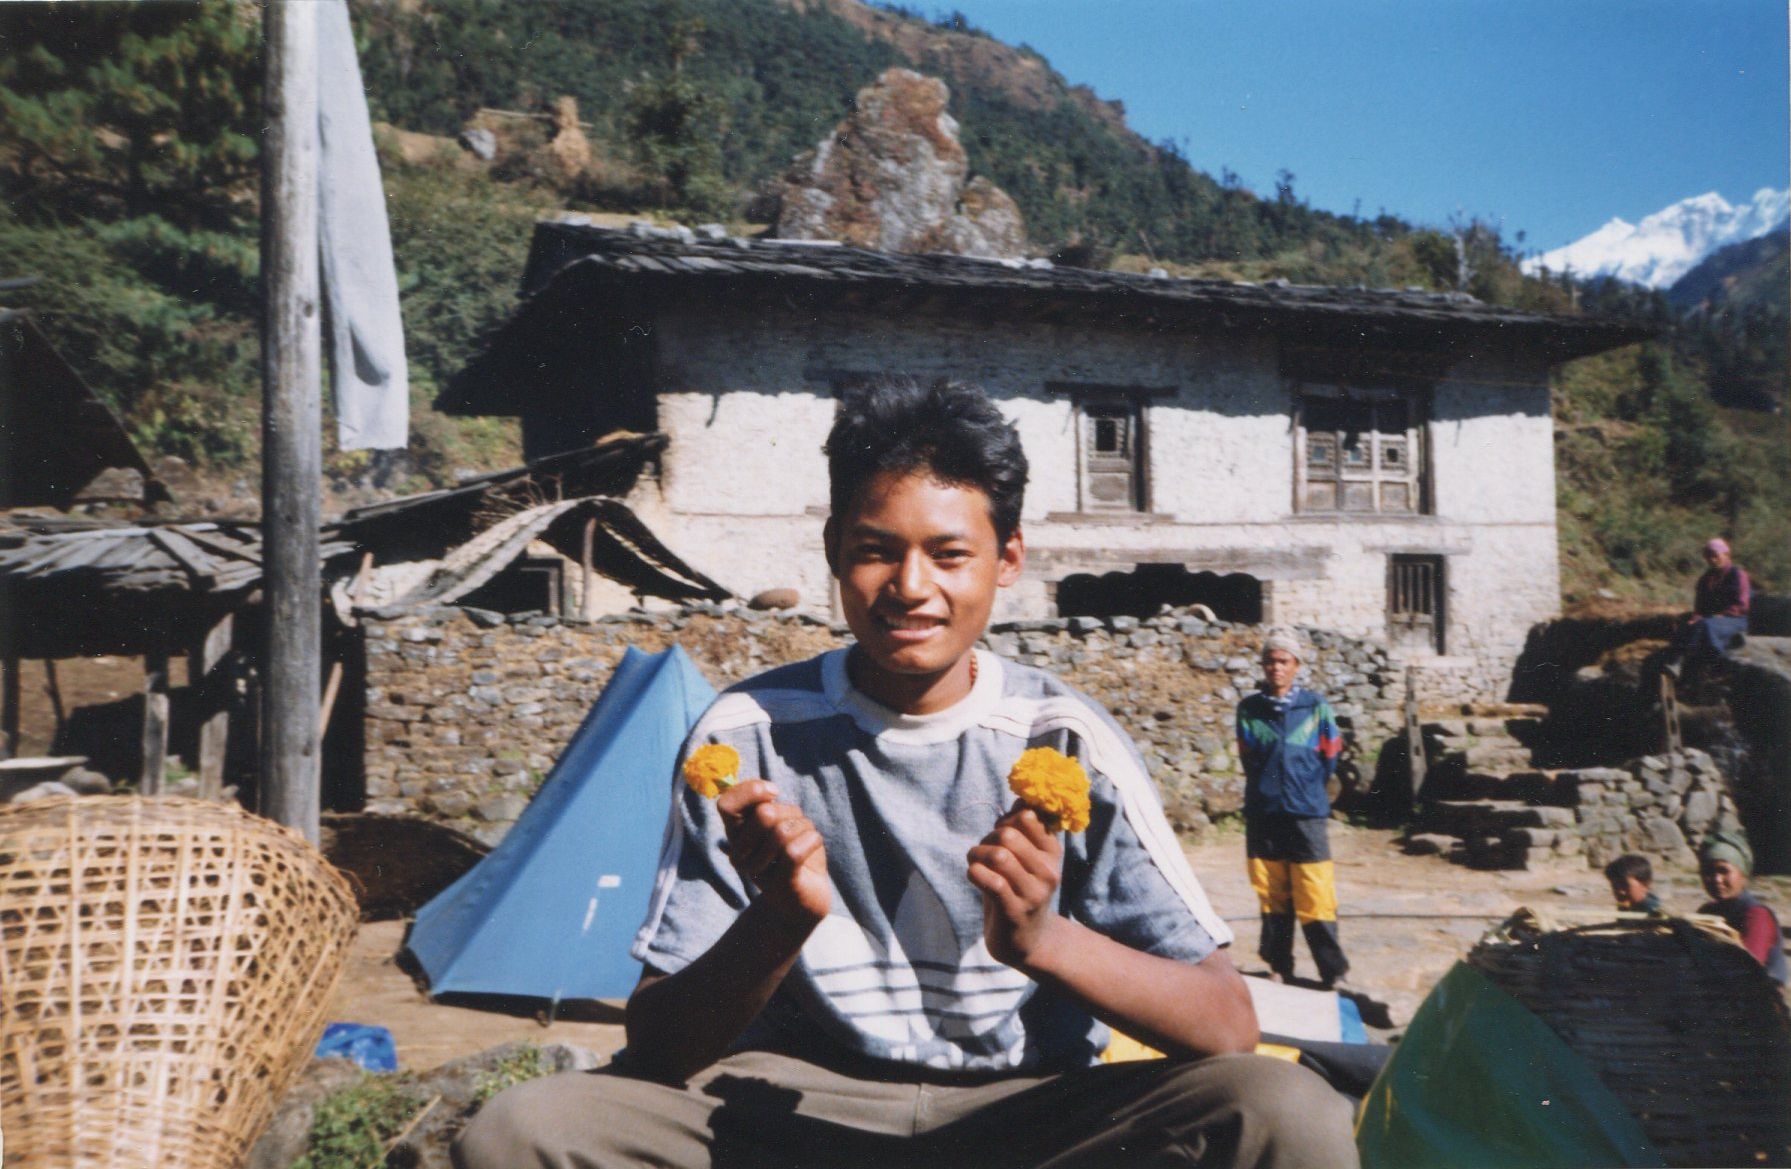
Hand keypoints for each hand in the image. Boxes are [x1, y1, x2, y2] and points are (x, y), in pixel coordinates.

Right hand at [718, 781, 830, 929]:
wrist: (805, 899)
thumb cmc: (791, 853)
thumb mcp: (779, 822)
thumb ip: (767, 804)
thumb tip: (770, 790)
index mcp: (735, 834)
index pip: (726, 805)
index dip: (751, 791)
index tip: (774, 793)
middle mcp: (739, 854)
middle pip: (764, 814)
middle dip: (790, 814)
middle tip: (795, 829)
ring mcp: (757, 872)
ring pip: (783, 831)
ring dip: (805, 829)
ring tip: (804, 842)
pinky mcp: (779, 885)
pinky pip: (795, 851)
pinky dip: (812, 841)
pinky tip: (813, 847)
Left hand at [967, 803, 1065, 969]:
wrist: (1027, 940)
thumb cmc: (1020, 889)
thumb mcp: (1027, 857)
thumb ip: (1022, 829)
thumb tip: (1020, 798)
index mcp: (1052, 852)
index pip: (1028, 816)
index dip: (1005, 820)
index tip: (1000, 833)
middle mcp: (1048, 871)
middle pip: (1009, 834)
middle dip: (987, 838)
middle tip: (983, 851)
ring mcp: (1033, 893)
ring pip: (999, 856)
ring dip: (978, 855)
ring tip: (976, 863)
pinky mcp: (1015, 911)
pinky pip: (991, 882)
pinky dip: (975, 873)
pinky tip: (975, 876)